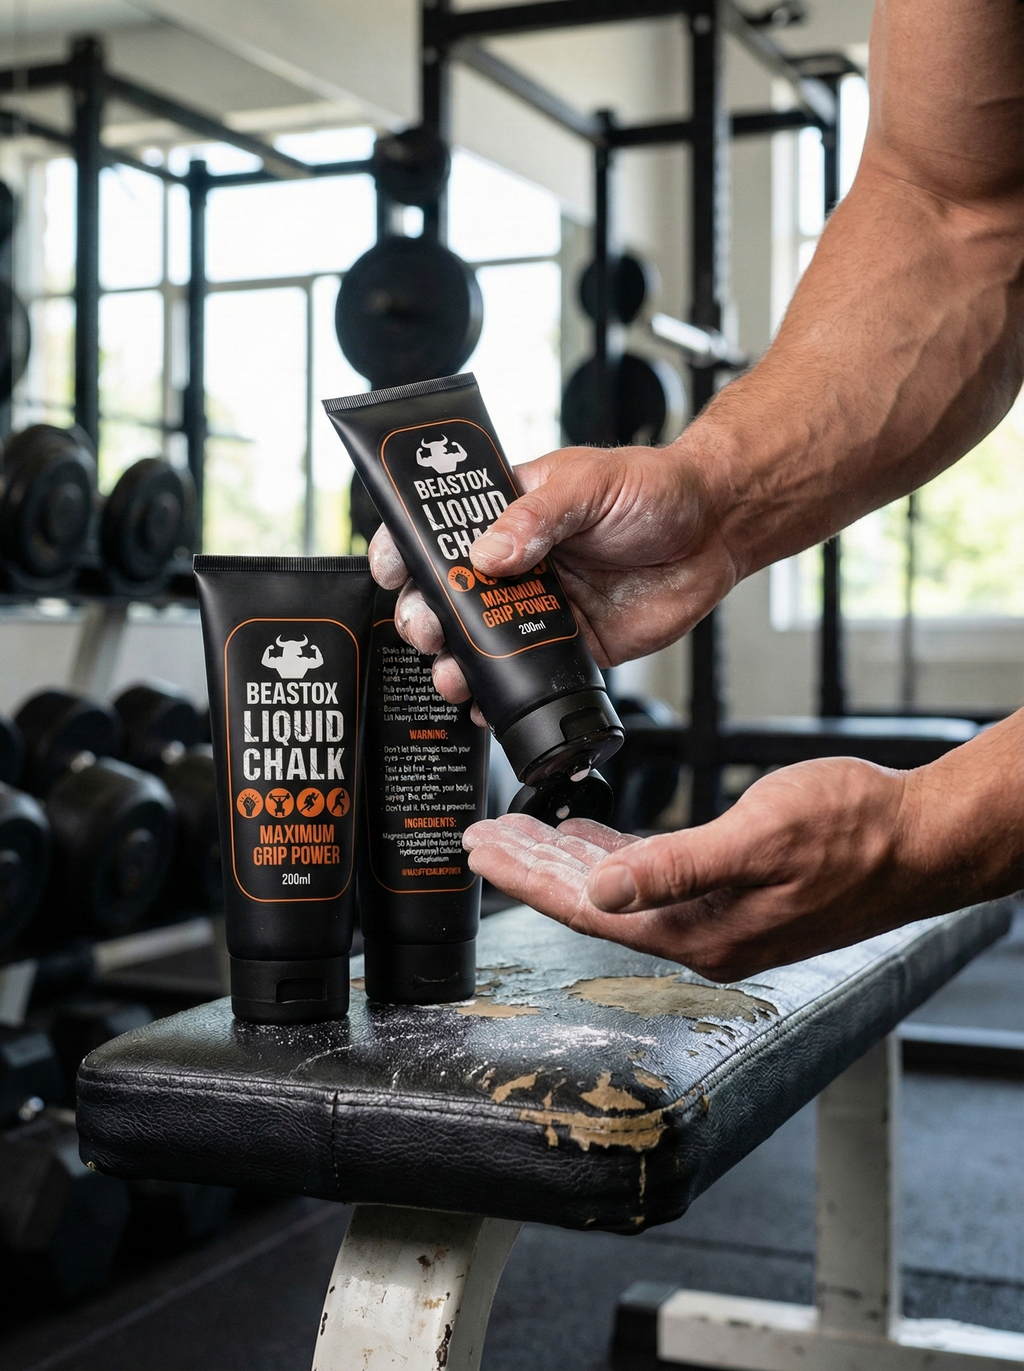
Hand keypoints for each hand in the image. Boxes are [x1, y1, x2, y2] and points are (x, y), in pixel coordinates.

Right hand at [368, 438, 739, 703]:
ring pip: (481, 642)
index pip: (439, 528)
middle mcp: (517, 562)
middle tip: (428, 631)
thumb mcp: (589, 484)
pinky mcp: (572, 645)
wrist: (718, 530)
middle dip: (425, 617)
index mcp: (509, 512)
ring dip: (456, 663)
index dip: (405, 549)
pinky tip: (487, 705)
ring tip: (453, 676)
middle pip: (448, 595)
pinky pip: (526, 676)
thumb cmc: (656, 488)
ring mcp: (541, 607)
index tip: (390, 570)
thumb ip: (537, 518)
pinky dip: (500, 696)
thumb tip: (487, 554)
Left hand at [463, 757, 933, 980]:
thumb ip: (676, 867)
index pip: (586, 907)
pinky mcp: (732, 893)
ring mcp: (717, 917)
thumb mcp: (757, 837)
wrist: (918, 840)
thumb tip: (601, 892)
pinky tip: (594, 838)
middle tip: (480, 838)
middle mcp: (700, 933)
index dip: (527, 878)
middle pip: (591, 901)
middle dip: (531, 868)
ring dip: (566, 860)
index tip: (480, 851)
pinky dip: (616, 855)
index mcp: (698, 931)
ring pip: (618, 889)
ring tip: (519, 835)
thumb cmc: (852, 833)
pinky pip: (653, 877)